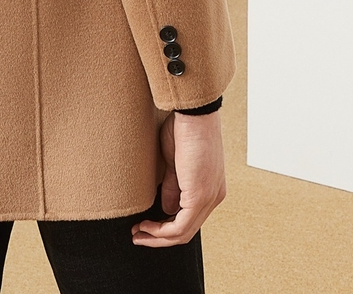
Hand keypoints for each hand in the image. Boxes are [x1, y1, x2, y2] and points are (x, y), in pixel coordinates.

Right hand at [131, 109, 226, 246]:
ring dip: (157, 237)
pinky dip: (161, 231)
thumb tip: (167, 208)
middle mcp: (214, 197)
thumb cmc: (184, 128)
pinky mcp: (200, 197)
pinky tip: (146, 226)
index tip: (145, 226)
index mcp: (211, 188)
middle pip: (187, 231)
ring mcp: (209, 198)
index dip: (166, 227)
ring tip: (138, 233)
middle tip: (138, 236)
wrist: (193, 113)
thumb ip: (173, 185)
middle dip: (159, 237)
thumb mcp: (175, 161)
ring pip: (183, 233)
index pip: (190, 219)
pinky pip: (180, 227)